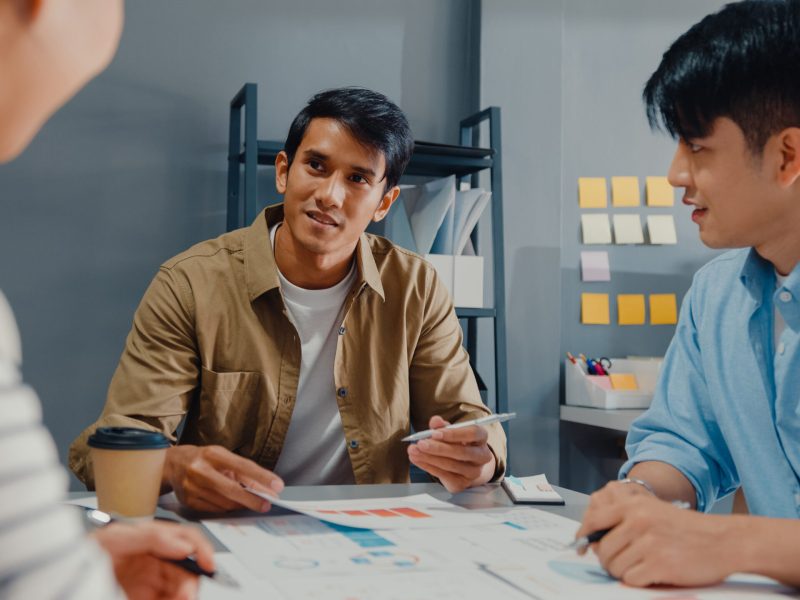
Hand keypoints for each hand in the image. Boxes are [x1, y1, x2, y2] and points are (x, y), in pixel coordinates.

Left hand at [92, 520, 213, 599]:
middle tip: (185, 595)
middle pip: (188, 569)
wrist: (63, 581)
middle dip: (191, 582)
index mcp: (153, 541)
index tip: (208, 565)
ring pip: (181, 589)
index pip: (187, 540)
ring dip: (183, 595)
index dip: (201, 550)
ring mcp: (151, 584)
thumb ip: (151, 537)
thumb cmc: (83, 555)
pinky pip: (169, 599)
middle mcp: (156, 561)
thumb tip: (183, 546)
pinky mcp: (146, 599)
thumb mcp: (115, 539)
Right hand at [164, 444, 283, 511]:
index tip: (277, 486)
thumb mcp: (222, 456)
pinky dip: (226, 508)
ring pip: (224, 502)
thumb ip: (242, 470)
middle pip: (232, 489)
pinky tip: (232, 505)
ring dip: (241, 505)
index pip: (242, 466)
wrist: (171, 465)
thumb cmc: (203, 459)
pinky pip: (214, 509)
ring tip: (251, 503)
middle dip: (252, 499)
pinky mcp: (187, 501)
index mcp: (212, 454)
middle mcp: (200, 470)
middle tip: (267, 504)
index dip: (262, 477)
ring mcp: (191, 487)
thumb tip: (265, 486)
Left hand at [407, 415, 495, 492]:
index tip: (434, 433)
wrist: (465, 465)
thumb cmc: (457, 443)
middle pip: (462, 452)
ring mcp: (474, 472)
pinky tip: (418, 460)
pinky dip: (428, 467)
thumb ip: (442, 426)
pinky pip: (444, 476)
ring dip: (429, 458)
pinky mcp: (463, 483)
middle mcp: (482, 455)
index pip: (472, 433)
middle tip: (421, 443)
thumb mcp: (450, 431)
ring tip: (414, 451)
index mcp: (481, 437)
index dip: (453, 434)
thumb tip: (435, 421)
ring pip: (451, 465)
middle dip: (438, 448)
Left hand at [576, 487, 736, 586]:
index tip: (580, 546)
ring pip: (614, 567)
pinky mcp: (659, 565)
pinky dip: (638, 581)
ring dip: (624, 572)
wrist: (723, 540)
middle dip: (610, 560)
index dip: (584, 536)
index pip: (594, 520)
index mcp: (633, 506)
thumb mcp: (652, 511)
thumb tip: (591, 536)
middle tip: (625, 561)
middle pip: (603, 549)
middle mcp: (637, 522)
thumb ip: (623, 519)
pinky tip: (653, 573)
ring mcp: (648, 543)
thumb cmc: (686, 529)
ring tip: (642, 566)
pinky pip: (630, 580)